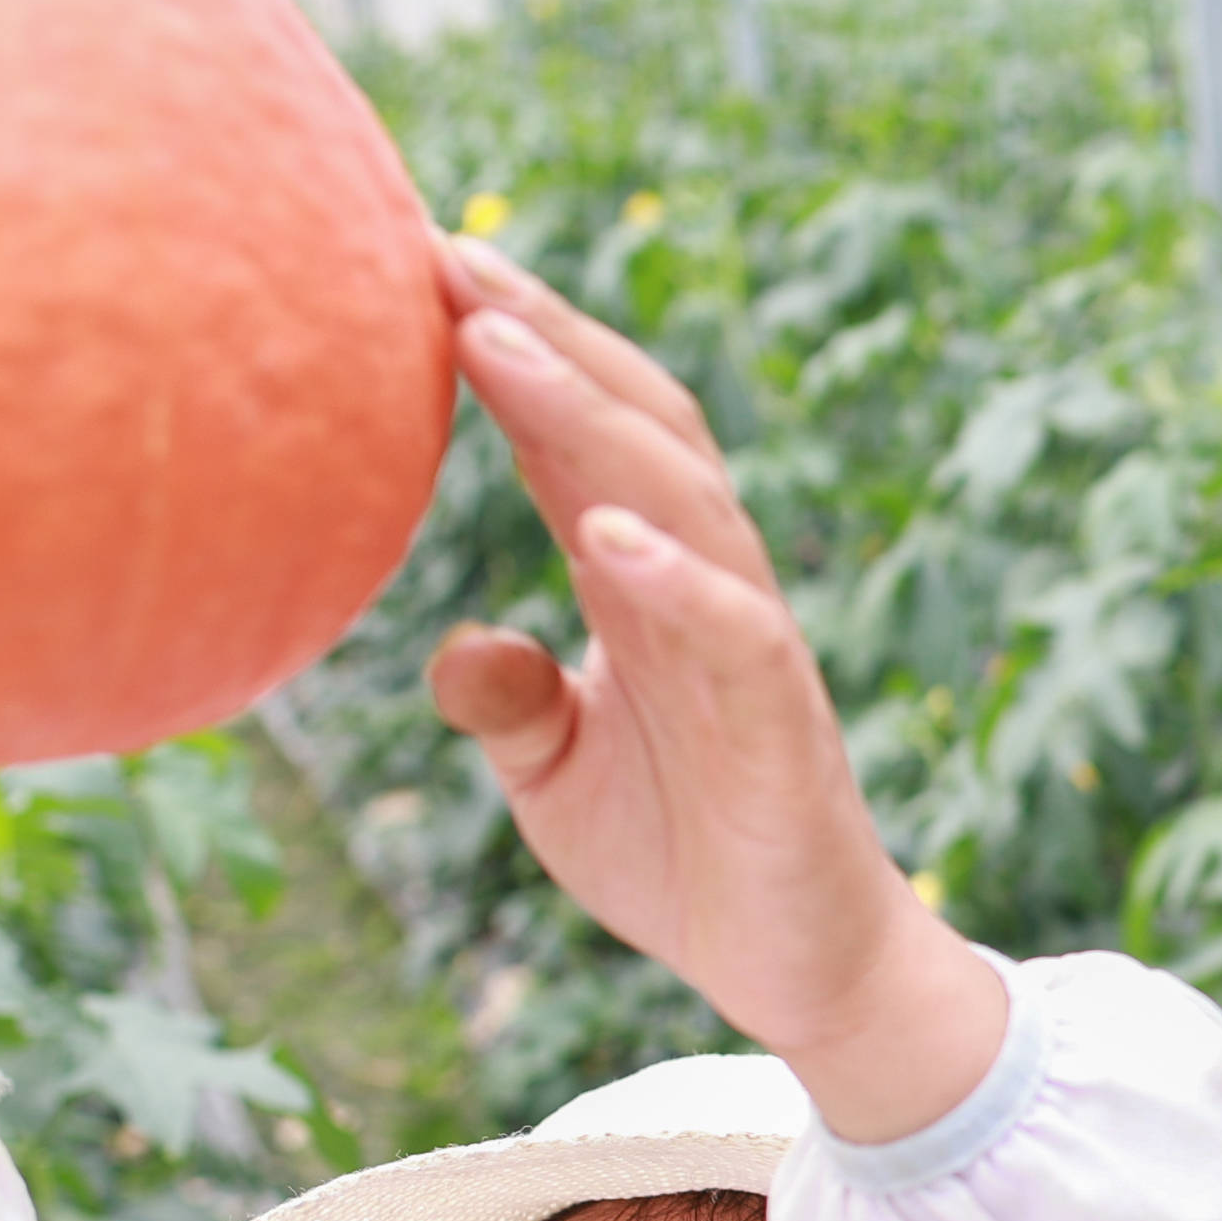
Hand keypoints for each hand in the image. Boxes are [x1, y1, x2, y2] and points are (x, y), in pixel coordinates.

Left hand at [422, 237, 1003, 1145]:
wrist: (801, 968)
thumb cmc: (684, 851)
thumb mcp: (557, 774)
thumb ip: (507, 700)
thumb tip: (454, 646)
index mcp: (645, 579)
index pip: (577, 432)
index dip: (510, 346)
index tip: (420, 262)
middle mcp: (702, 584)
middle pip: (632, 423)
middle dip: (543, 333)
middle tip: (444, 252)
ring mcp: (748, 645)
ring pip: (679, 497)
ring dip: (584, 415)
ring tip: (494, 344)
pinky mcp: (783, 725)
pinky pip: (735, 631)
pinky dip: (674, 575)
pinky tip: (604, 532)